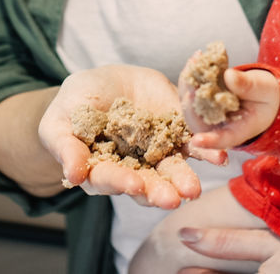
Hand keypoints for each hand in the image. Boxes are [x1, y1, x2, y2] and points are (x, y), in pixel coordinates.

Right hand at [37, 65, 224, 209]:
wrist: (105, 81)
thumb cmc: (74, 104)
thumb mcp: (60, 121)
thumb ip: (65, 147)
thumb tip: (71, 176)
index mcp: (101, 170)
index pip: (110, 179)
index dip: (121, 182)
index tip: (134, 185)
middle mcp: (133, 169)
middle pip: (146, 184)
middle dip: (160, 192)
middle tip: (174, 199)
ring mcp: (157, 153)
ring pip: (173, 171)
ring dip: (185, 180)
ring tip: (194, 189)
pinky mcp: (177, 134)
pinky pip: (194, 145)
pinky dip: (207, 152)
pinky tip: (220, 157)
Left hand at [183, 67, 279, 150]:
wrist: (265, 90)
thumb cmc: (268, 97)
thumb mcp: (265, 91)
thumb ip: (249, 87)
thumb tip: (228, 76)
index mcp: (236, 131)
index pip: (221, 139)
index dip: (209, 141)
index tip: (196, 141)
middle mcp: (218, 124)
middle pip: (197, 119)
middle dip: (190, 100)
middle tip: (190, 81)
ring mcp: (208, 111)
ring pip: (191, 102)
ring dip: (189, 82)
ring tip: (194, 61)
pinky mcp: (204, 96)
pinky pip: (194, 87)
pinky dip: (194, 72)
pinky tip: (197, 56)